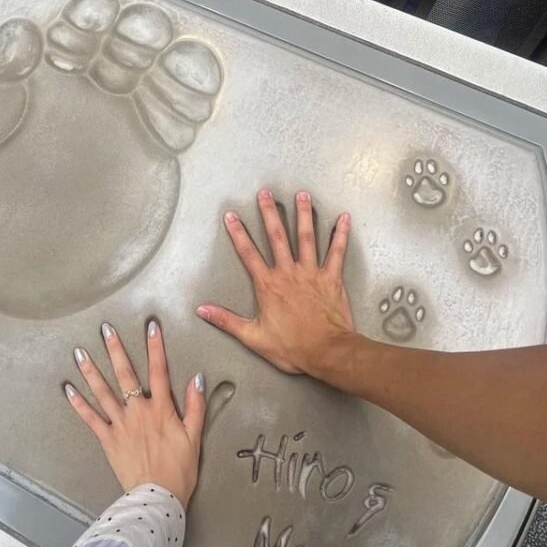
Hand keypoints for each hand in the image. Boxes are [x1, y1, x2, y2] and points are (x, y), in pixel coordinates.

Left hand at [65, 320, 205, 509]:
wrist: (157, 495)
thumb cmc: (178, 469)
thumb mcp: (194, 436)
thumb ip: (194, 406)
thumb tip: (197, 380)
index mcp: (161, 409)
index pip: (159, 371)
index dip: (155, 347)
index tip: (150, 326)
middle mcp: (138, 411)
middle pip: (125, 374)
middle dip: (115, 350)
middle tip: (105, 330)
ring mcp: (120, 424)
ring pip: (103, 392)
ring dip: (91, 371)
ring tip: (80, 352)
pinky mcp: (108, 439)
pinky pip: (91, 418)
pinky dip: (79, 404)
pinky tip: (69, 390)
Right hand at [197, 188, 355, 378]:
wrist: (327, 352)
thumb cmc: (292, 347)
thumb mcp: (253, 337)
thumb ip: (227, 321)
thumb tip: (203, 310)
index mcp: (268, 286)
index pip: (249, 254)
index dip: (238, 234)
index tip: (232, 216)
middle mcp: (289, 273)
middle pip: (277, 237)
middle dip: (270, 213)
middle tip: (265, 193)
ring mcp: (312, 273)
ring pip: (307, 237)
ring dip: (304, 215)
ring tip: (302, 195)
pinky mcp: (332, 278)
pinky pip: (337, 252)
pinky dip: (340, 234)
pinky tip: (343, 218)